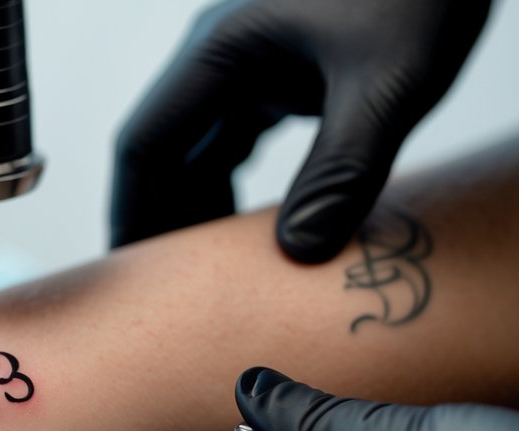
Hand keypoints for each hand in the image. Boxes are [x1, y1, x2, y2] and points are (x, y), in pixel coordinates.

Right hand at [110, 0, 491, 261]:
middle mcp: (222, 56)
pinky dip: (232, 187)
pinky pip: (233, 139)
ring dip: (195, 206)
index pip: (144, 145)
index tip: (134, 274)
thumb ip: (341, 170)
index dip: (131, 213)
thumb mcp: (387, 84)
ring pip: (197, 148)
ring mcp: (251, 62)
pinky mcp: (283, 71)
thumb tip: (296, 252)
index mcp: (220, 51)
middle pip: (163, 151)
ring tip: (204, 272)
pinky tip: (249, 228)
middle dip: (159, 219)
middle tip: (167, 290)